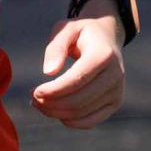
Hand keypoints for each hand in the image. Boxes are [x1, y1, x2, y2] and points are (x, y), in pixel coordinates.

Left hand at [31, 13, 125, 127]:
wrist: (107, 38)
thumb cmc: (82, 33)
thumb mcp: (66, 29)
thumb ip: (56, 47)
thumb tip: (49, 72)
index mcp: (104, 54)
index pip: (76, 80)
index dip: (54, 90)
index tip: (35, 91)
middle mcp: (115, 74)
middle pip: (78, 100)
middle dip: (51, 103)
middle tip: (33, 99)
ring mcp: (117, 91)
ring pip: (81, 113)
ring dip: (56, 113)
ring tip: (40, 104)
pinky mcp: (115, 103)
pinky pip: (90, 121)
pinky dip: (70, 121)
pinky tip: (56, 113)